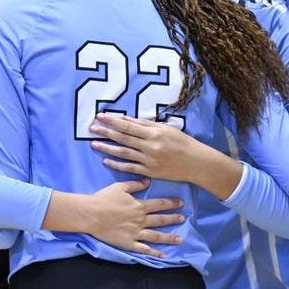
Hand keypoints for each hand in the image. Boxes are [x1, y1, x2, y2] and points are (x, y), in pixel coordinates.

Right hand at [82, 179, 184, 258]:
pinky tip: (163, 255)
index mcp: (139, 206)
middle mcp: (141, 220)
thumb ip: (135, 185)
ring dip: (169, 237)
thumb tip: (148, 181)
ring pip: (156, 236)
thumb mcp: (120, 187)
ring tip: (180, 239)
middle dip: (173, 219)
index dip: (171, 203)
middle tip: (183, 219)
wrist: (92, 214)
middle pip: (160, 220)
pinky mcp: (129, 243)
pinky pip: (144, 249)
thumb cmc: (104, 199)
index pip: (159, 204)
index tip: (181, 203)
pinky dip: (154, 253)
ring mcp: (136, 233)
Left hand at [88, 114, 219, 182]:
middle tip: (92, 128)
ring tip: (94, 143)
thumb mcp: (166, 129)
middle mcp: (150, 147)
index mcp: (154, 133)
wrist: (196, 163)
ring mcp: (149, 161)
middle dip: (106, 132)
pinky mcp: (150, 172)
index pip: (128, 126)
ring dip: (107, 148)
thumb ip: (146, 124)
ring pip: (123, 153)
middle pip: (123, 138)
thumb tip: (128, 119)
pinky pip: (130, 168)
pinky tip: (106, 160)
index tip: (100, 116)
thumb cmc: (182, 142)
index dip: (113, 121)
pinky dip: (117, 164)